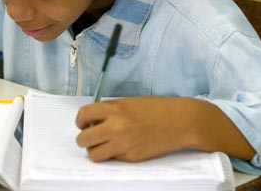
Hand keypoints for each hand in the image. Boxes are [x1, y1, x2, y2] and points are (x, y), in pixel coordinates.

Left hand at [75, 96, 254, 161]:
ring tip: (103, 145)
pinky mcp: (131, 157)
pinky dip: (112, 155)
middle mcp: (116, 126)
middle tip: (90, 136)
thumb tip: (93, 120)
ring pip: (94, 154)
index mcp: (115, 108)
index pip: (83, 115)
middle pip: (83, 139)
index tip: (83, 123)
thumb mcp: (130, 102)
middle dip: (83, 138)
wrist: (180, 121)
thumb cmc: (156, 108)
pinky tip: (121, 147)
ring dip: (95, 150)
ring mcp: (123, 144)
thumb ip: (111, 110)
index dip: (80, 121)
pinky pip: (111, 159)